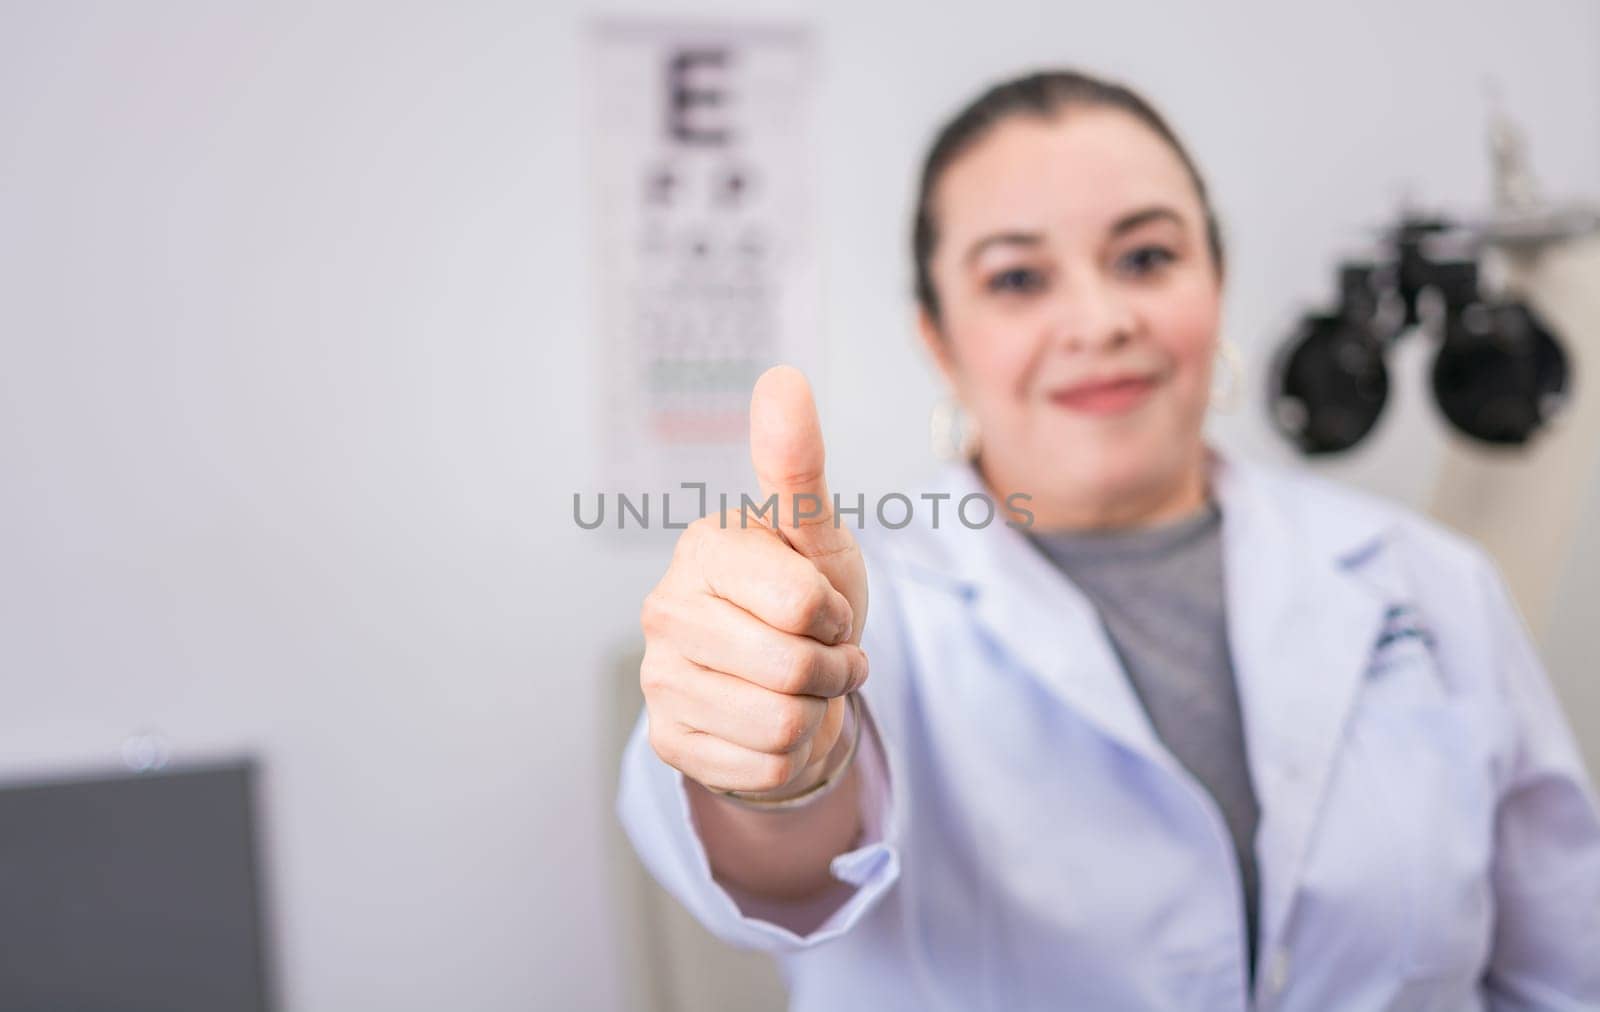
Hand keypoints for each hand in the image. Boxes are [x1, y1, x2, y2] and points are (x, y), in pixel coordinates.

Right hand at [639, 365, 869, 799]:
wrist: (790, 681)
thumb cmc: (805, 596)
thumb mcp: (816, 535)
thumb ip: (798, 464)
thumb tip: (782, 376)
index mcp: (703, 550)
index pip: (803, 604)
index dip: (835, 614)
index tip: (825, 606)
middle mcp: (664, 611)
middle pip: (792, 669)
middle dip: (832, 670)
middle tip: (824, 656)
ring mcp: (659, 680)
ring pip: (779, 726)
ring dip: (815, 713)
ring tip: (802, 689)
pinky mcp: (669, 742)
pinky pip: (763, 768)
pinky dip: (792, 755)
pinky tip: (775, 725)